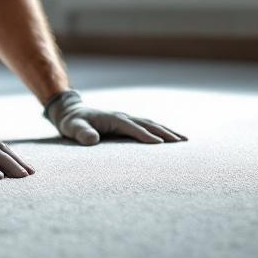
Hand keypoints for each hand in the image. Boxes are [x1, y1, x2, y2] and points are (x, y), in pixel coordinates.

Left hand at [44, 90, 187, 145]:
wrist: (72, 113)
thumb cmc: (72, 123)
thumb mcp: (73, 128)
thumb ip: (82, 133)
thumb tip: (92, 140)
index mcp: (113, 118)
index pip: (133, 128)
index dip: (146, 135)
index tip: (161, 145)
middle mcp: (124, 117)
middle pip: (148, 124)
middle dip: (165, 133)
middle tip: (182, 143)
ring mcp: (128, 119)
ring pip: (152, 124)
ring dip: (168, 131)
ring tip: (185, 141)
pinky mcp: (128, 124)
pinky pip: (148, 127)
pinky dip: (161, 131)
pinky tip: (172, 139)